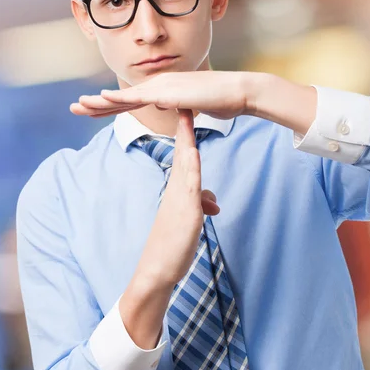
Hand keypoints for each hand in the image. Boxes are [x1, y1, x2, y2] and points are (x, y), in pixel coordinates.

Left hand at [70, 71, 262, 119]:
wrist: (239, 92)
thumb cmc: (221, 101)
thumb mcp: (195, 107)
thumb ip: (180, 108)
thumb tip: (172, 110)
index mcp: (162, 89)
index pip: (131, 100)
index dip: (110, 106)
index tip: (91, 111)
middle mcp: (158, 85)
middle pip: (121, 97)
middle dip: (96, 104)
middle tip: (73, 108)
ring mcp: (161, 86)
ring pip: (124, 96)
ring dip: (99, 102)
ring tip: (78, 106)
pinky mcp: (168, 92)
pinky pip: (138, 96)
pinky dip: (118, 97)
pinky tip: (101, 98)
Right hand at [135, 109, 219, 286]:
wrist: (157, 270)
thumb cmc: (173, 245)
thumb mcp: (191, 219)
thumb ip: (200, 204)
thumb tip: (212, 201)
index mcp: (178, 190)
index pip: (182, 156)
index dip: (185, 133)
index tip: (186, 111)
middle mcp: (176, 189)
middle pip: (182, 152)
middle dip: (184, 127)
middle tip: (183, 100)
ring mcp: (179, 198)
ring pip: (184, 164)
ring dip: (186, 139)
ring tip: (186, 115)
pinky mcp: (185, 211)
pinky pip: (188, 185)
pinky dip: (190, 167)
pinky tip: (192, 152)